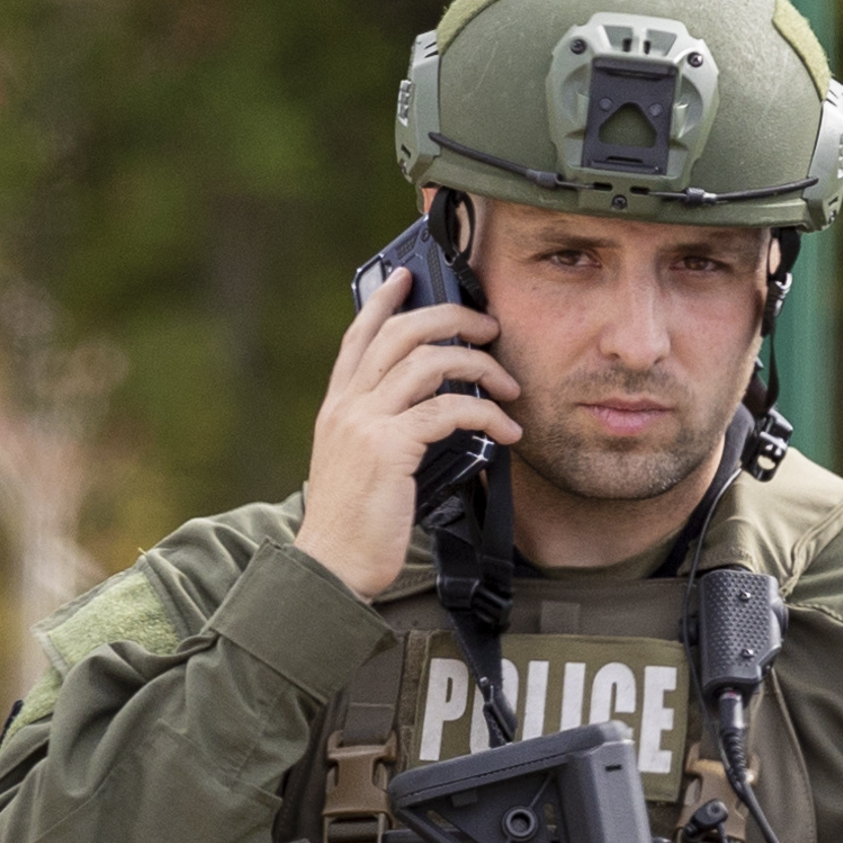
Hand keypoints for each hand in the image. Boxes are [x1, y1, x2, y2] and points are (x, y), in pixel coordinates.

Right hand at [295, 265, 521, 599]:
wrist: (331, 566)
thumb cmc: (355, 525)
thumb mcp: (363, 467)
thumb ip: (387, 432)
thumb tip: (438, 414)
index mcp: (338, 406)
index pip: (359, 336)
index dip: (383, 300)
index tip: (407, 276)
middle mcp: (347, 405)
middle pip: (401, 333)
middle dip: (452, 318)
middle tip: (490, 327)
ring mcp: (365, 422)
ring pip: (429, 361)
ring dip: (481, 366)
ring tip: (511, 387)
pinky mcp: (388, 447)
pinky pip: (448, 410)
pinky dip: (487, 413)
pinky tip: (507, 432)